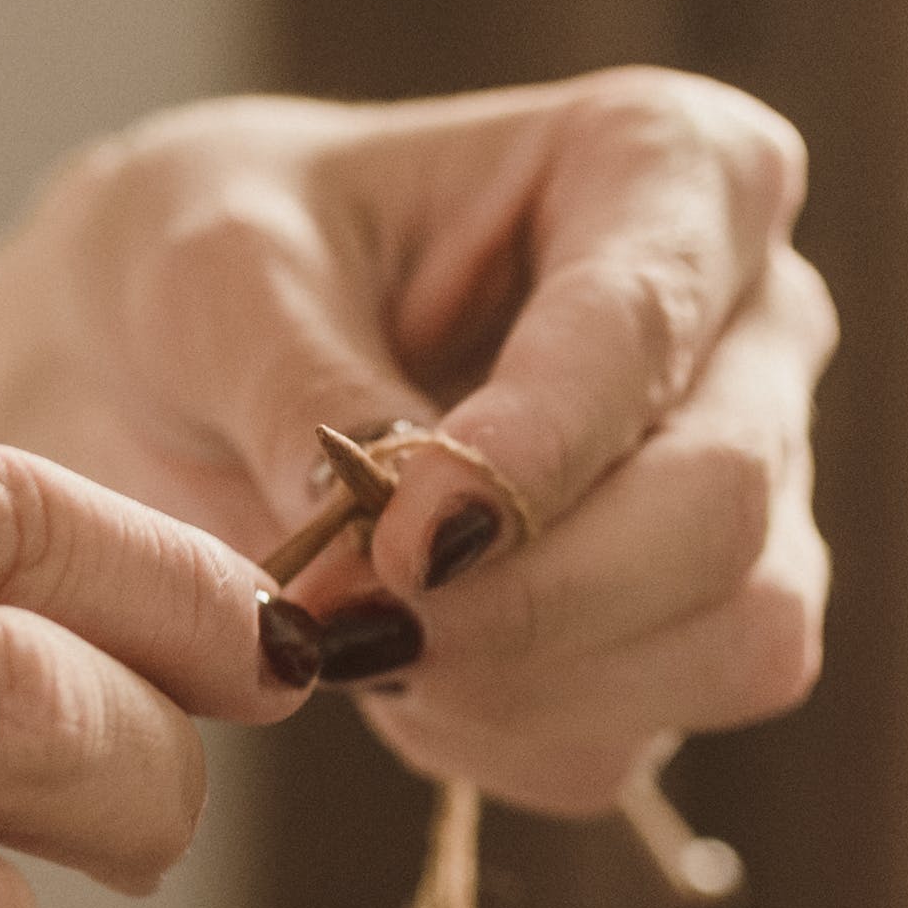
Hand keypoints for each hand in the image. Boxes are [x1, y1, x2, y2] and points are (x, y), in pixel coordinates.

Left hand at [0, 69, 833, 813]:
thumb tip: (398, 544)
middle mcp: (744, 330)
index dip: (538, 451)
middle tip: (356, 629)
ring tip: (355, 645)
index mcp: (660, 166)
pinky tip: (389, 684)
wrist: (163, 366)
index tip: (403, 542)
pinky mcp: (677, 641)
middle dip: (539, 599)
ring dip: (525, 686)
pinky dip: (496, 740)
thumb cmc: (211, 259)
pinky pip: (630, 739)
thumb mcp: (211, 276)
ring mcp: (740, 496)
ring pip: (730, 638)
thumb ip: (305, 391)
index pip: (648, 322)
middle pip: (726, 502)